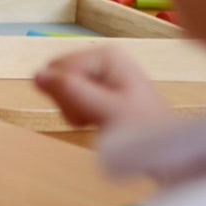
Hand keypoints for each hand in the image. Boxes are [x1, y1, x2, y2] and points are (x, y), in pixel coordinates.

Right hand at [34, 46, 171, 129]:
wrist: (169, 151)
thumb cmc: (141, 130)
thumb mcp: (105, 111)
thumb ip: (71, 91)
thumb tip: (36, 74)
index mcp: (105, 54)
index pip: (57, 67)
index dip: (65, 93)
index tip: (86, 113)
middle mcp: (102, 56)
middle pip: (58, 74)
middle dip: (69, 100)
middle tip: (92, 117)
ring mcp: (102, 71)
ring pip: (63, 87)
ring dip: (74, 108)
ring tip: (98, 120)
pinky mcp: (102, 86)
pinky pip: (73, 95)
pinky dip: (80, 111)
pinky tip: (98, 120)